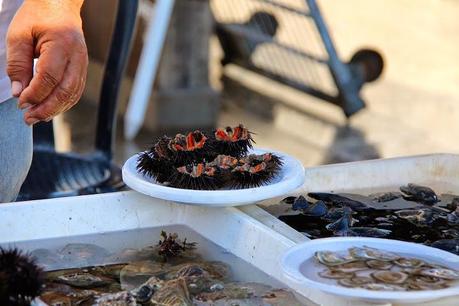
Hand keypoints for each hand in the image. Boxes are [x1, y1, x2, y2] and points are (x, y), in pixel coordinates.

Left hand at [6, 0, 86, 124]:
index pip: (50, 77)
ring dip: (55, 109)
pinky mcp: (83, 69)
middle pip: (66, 90)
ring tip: (37, 117)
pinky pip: (76, 91)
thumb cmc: (38, 17)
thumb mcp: (19, 35)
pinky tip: (49, 108)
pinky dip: (63, 103)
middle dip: (47, 108)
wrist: (60, 6)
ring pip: (73, 94)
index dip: (35, 94)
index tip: (21, 103)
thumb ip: (18, 64)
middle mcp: (77, 56)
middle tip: (29, 118)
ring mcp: (83, 64)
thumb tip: (19, 93)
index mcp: (61, 43)